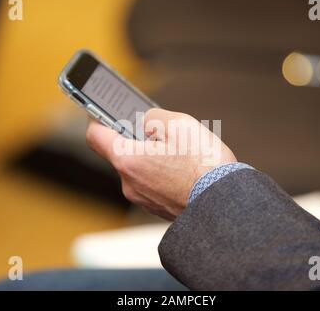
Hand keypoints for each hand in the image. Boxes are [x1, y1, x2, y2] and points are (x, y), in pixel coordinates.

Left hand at [86, 108, 236, 219]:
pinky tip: (182, 168)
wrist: (224, 204)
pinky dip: (160, 173)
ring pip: (137, 168)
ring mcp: (142, 198)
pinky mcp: (156, 207)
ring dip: (150, 157)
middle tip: (158, 131)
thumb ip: (153, 118)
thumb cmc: (204, 166)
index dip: (96, 119)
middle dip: (135, 139)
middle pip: (120, 152)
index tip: (101, 111)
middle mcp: (129, 183)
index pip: (95, 136)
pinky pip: (150, 183)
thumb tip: (145, 121)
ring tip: (178, 152)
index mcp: (128, 160)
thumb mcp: (180, 125)